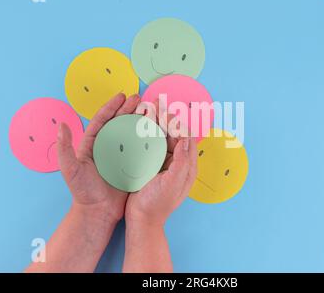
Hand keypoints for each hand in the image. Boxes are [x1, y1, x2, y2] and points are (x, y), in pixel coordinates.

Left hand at [57, 93, 140, 223]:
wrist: (98, 212)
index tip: (122, 96)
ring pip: (132, 132)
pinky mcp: (133, 165)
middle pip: (120, 122)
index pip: (103, 120)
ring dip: (141, 120)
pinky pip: (142, 148)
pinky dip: (148, 139)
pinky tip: (156, 130)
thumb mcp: (70, 169)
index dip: (112, 106)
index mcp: (93, 144)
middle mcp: (108, 147)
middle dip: (129, 108)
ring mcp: (122, 155)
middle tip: (140, 98)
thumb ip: (65, 148)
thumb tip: (61, 125)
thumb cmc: (83, 191)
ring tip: (150, 109)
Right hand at [125, 104, 197, 226]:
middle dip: (165, 118)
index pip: (185, 138)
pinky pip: (150, 145)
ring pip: (161, 137)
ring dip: (155, 123)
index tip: (166, 111)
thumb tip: (186, 139)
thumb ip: (181, 162)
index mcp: (186, 166)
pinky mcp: (152, 166)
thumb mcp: (172, 184)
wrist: (142, 220)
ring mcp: (164, 163)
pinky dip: (146, 134)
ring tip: (146, 109)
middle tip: (155, 103)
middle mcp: (177, 162)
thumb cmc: (157, 204)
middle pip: (173, 134)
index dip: (177, 123)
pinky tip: (137, 126)